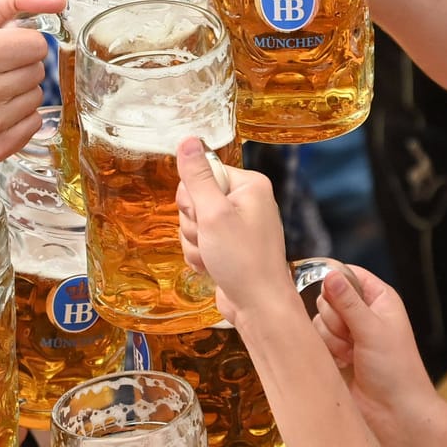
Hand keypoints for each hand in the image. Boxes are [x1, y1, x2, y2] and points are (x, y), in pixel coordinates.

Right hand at [174, 137, 296, 326]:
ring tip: (214, 257)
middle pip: (194, 199)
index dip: (195, 200)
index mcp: (249, 185)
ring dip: (195, 243)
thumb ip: (197, 177)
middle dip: (194, 225)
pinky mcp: (229, 244)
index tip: (207, 218)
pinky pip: (199, 240)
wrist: (258, 306)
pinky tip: (213, 266)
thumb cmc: (243, 261)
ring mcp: (238, 224)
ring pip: (193, 223)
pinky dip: (200, 255)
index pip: (201, 174)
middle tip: (212, 241)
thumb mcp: (213, 215)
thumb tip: (187, 141)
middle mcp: (245, 200)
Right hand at [309, 264, 437, 441]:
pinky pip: (317, 341)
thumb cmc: (397, 371)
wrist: (394, 412)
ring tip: (353, 354)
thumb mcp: (373, 330)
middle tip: (354, 336)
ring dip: (332, 339)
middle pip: (327, 298)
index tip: (331, 295)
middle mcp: (363, 313)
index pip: (348, 274)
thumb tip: (330, 275)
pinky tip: (345, 363)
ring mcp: (348, 333)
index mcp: (379, 299)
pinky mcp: (336, 352)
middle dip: (336, 319)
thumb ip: (349, 302)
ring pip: (319, 321)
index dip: (336, 283)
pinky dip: (328, 352)